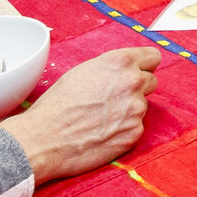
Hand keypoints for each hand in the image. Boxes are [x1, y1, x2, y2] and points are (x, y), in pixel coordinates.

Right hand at [0, 47, 159, 183]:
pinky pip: (135, 127)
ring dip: (128, 110)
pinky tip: (102, 132)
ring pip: (141, 106)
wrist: (43, 139)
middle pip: (150, 81)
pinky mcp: (134, 133)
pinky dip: (123, 130)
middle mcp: (133, 82)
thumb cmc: (56, 105)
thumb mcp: (84, 71)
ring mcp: (136, 109)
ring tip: (100, 118)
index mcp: (120, 62)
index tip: (140, 72)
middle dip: (136, 88)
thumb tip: (125, 72)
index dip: (144, 65)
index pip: (153, 57)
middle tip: (114, 98)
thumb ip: (112, 68)